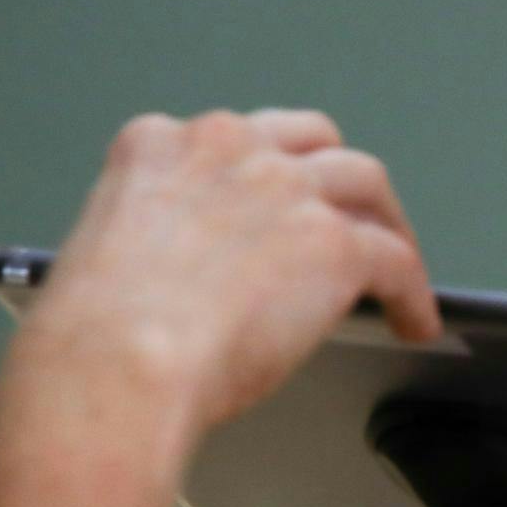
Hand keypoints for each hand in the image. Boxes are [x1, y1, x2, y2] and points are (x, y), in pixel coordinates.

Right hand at [20, 108, 439, 435]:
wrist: (116, 366)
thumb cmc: (92, 342)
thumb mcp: (103, 258)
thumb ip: (154, 245)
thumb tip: (187, 286)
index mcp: (159, 147)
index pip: (230, 139)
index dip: (261, 174)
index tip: (271, 204)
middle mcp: (228, 150)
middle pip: (310, 142)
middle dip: (333, 180)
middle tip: (348, 220)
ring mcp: (286, 190)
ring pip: (365, 181)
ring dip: (387, 223)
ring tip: (399, 263)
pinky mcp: (333, 243)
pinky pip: (395, 259)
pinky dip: (413, 291)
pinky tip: (414, 319)